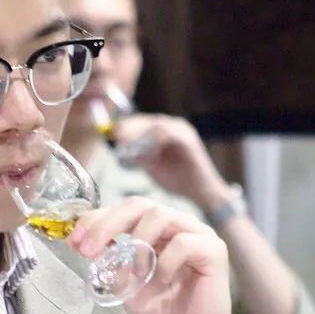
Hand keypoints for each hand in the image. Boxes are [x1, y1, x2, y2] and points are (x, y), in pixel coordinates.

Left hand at [68, 199, 260, 313]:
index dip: (96, 220)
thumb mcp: (126, 285)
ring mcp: (198, 235)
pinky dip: (165, 261)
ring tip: (135, 273)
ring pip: (161, 215)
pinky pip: (185, 243)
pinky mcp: (214, 251)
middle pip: (139, 204)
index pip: (123, 210)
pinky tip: (161, 279)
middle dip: (107, 224)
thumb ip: (110, 263)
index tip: (73, 240)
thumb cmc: (164, 312)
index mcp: (156, 230)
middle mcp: (177, 225)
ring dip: (138, 243)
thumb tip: (83, 244)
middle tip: (88, 249)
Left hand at [115, 114, 230, 211]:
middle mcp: (175, 127)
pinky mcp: (188, 140)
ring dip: (140, 134)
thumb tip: (121, 151)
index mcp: (166, 132)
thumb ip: (139, 156)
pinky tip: (147, 153)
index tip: (112, 133)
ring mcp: (183, 131)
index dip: (126, 127)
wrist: (202, 192)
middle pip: (148, 121)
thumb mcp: (152, 166)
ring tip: (128, 143)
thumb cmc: (178, 180)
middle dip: (130, 127)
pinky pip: (168, 134)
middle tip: (116, 136)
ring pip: (156, 125)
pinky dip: (154, 141)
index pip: (142, 122)